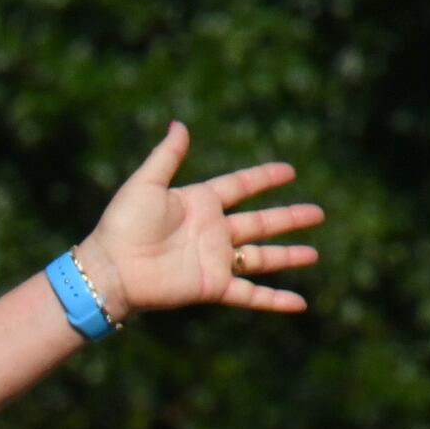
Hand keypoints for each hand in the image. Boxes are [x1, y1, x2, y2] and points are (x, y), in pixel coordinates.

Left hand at [75, 123, 322, 318]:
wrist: (111, 268)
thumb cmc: (122, 224)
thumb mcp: (146, 183)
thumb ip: (168, 155)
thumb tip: (179, 124)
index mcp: (200, 203)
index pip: (240, 187)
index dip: (264, 178)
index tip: (289, 172)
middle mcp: (212, 231)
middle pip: (260, 222)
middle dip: (289, 219)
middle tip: (318, 213)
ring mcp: (214, 260)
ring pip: (261, 258)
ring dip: (288, 256)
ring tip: (314, 254)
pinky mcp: (213, 286)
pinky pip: (251, 294)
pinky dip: (275, 300)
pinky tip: (299, 305)